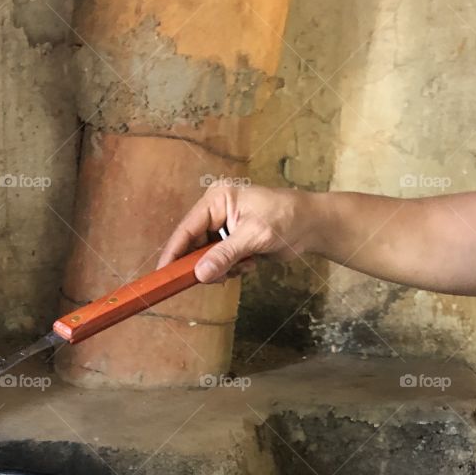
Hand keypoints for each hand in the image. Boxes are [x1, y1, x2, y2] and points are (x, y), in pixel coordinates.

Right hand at [158, 183, 318, 282]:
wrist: (312, 225)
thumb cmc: (286, 219)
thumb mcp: (254, 236)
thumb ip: (225, 255)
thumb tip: (199, 274)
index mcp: (217, 199)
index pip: (187, 228)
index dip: (174, 252)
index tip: (163, 273)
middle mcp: (216, 211)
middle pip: (194, 245)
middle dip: (205, 263)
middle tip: (220, 275)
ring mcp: (224, 227)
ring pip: (206, 257)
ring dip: (222, 268)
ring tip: (244, 264)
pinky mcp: (233, 241)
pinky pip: (220, 261)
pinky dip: (231, 268)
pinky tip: (249, 264)